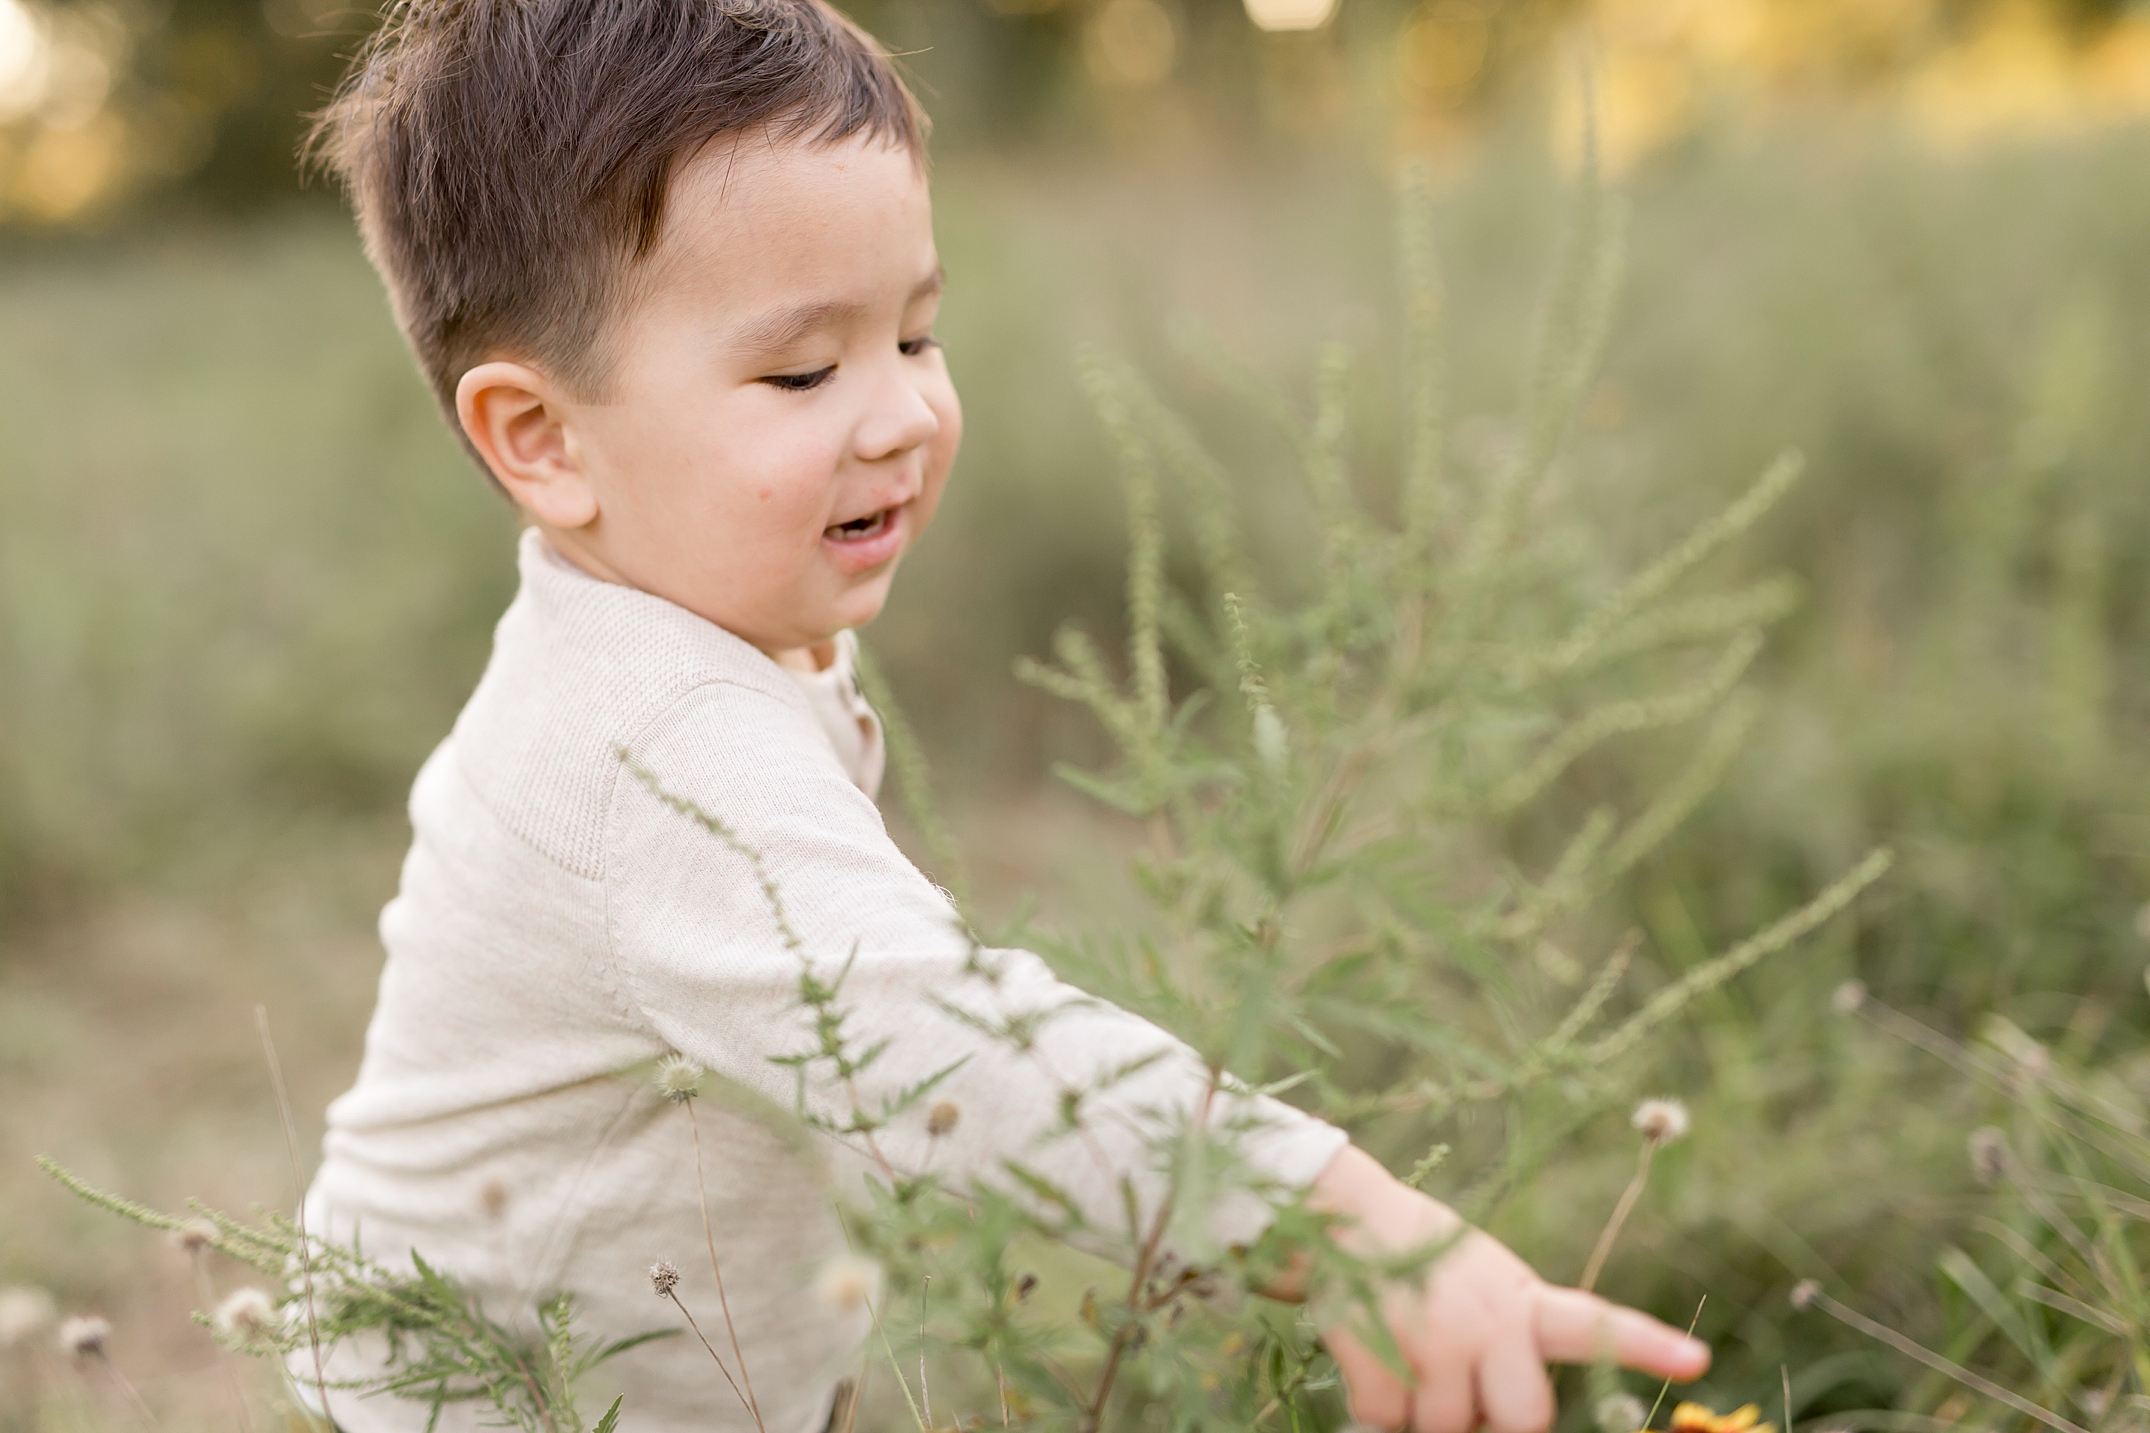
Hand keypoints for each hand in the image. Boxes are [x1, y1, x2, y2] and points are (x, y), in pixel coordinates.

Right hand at [1303, 1146, 1709, 1432]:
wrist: (1346, 1216)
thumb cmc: (1430, 1269)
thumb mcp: (1489, 1287)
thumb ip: (1515, 1341)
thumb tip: (1503, 1419)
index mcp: (1523, 1301)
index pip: (1594, 1325)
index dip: (1644, 1346)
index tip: (1698, 1360)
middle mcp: (1488, 1319)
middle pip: (1524, 1421)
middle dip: (1492, 1421)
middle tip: (1464, 1388)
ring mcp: (1434, 1337)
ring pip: (1443, 1429)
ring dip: (1422, 1411)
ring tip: (1409, 1353)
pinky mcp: (1381, 1352)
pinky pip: (1385, 1422)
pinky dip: (1375, 1405)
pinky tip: (1374, 1353)